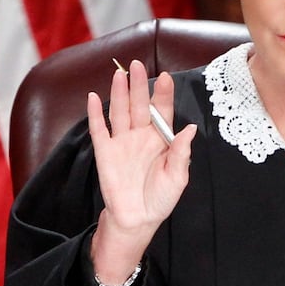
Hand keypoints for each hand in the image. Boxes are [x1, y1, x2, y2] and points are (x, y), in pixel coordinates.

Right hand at [87, 60, 195, 285]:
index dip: (163, 95)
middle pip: (139, 105)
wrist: (137, 219)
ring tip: (119, 74)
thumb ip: (181, 153)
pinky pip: (99, 129)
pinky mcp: (105, 152)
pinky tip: (93, 97)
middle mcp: (141, 136)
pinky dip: (95, 114)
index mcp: (161, 140)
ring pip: (120, 111)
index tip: (166, 78)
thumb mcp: (177, 178)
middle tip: (138, 65)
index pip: (162, 112)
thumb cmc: (161, 198)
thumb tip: (191, 129)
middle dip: (139, 85)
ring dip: (119, 93)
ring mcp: (122, 142)